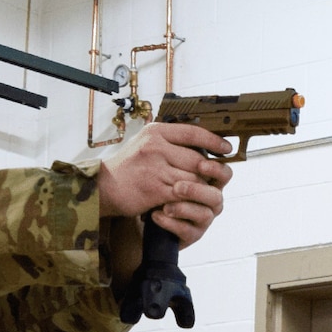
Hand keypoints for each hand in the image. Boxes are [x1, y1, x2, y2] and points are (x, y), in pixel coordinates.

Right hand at [96, 122, 233, 247]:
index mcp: (155, 132)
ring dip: (200, 186)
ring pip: (194, 178)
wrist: (104, 187)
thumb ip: (169, 141)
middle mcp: (156, 147)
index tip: (226, 148)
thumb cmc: (128, 166)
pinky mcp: (156, 189)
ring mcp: (156, 168)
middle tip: (215, 176)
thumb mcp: (145, 143)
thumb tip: (202, 143)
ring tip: (200, 189)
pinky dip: (190, 198)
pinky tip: (190, 199)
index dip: (214, 140)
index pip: (193, 132)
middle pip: (198, 159)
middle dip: (209, 171)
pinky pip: (184, 193)